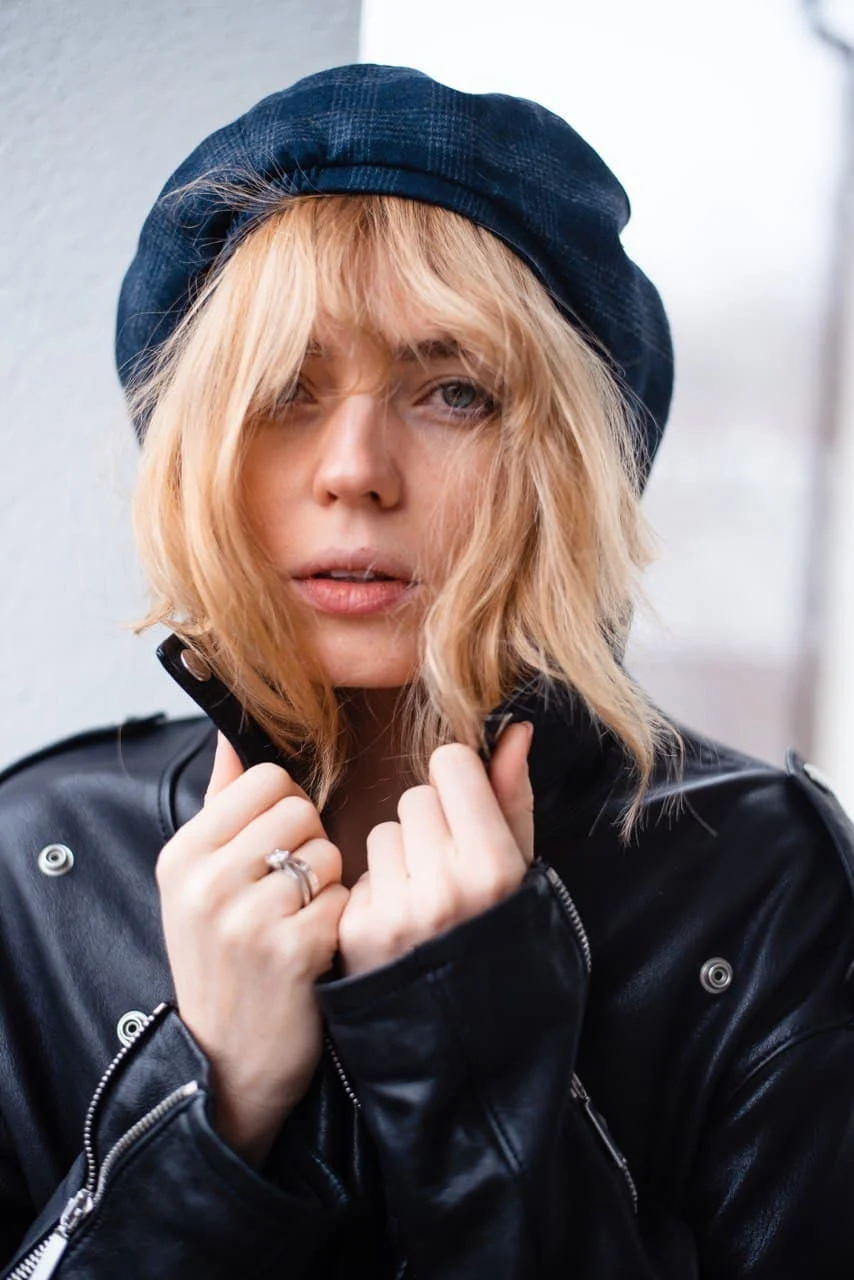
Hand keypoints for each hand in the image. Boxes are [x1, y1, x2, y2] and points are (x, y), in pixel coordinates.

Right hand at [156, 733, 347, 1166]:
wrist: (227, 1062)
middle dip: (310, 844)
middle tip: (292, 889)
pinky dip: (340, 922)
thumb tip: (231, 734)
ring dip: (328, 885)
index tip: (277, 844)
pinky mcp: (289, 953)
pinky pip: (344, 899)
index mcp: (182, 854)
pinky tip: (315, 948)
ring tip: (299, 920)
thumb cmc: (222, 958)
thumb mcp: (197, 882)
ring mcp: (245, 919)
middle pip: (301, 810)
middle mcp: (205, 883)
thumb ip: (219, 804)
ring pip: (328, 853)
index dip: (287, 805)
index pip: (266, 778)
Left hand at [338, 721, 533, 976]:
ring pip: (383, 832)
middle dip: (430, 825)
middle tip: (448, 871)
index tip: (469, 816)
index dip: (460, 786)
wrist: (469, 1042)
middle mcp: (444, 886)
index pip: (450, 764)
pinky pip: (361, 873)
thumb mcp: (524, 873)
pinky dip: (379, 892)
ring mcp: (396, 911)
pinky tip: (400, 925)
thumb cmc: (504, 940)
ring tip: (423, 900)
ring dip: (400, 858)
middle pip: (415, 797)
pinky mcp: (357, 931)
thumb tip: (515, 730)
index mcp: (494, 865)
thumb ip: (513, 799)